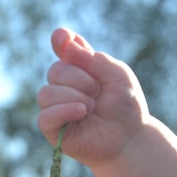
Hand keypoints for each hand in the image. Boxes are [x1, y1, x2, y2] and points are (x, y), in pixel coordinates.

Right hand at [37, 28, 148, 166]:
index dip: (60, 40)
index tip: (62, 38)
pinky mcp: (52, 129)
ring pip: (47, 93)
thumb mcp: (118, 75)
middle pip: (55, 70)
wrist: (130, 137)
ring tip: (92, 107)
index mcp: (79, 67)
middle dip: (79, 79)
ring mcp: (56, 106)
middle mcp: (64, 84)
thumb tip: (65, 44)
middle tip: (98, 92)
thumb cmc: (126, 106)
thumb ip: (94, 58)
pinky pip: (45, 115)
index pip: (62, 46)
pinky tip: (81, 112)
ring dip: (73, 97)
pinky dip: (64, 111)